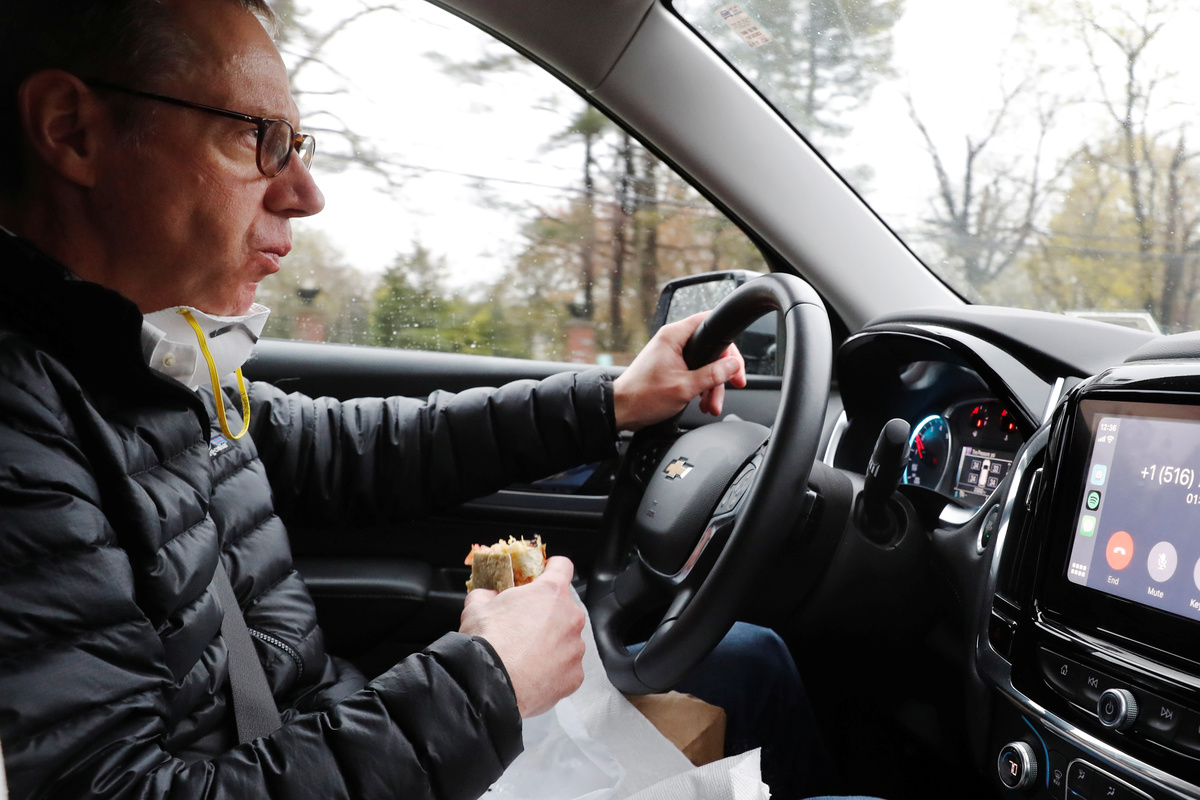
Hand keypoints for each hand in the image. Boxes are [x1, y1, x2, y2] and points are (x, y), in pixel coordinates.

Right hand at [459, 556, 584, 717]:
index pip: (563, 566)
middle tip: (524, 625)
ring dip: (552, 643)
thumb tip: (488, 596)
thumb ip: (488, 594)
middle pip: (564, 608)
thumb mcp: (477, 606)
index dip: (552, 568)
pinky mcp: (574, 676)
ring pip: (567, 639)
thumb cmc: (487, 642)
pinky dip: (554, 670)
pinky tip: (534, 673)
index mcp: (551, 592)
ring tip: (527, 655)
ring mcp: (575, 648)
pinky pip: (567, 668)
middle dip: (547, 614)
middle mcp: (570, 618)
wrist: (490, 684)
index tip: (546, 573)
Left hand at [613, 312, 747, 430]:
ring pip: (704, 363)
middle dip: (722, 371)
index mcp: (674, 336)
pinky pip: (694, 372)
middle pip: (711, 347)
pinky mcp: (671, 367)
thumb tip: (732, 366)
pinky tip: (704, 402)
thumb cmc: (643, 396)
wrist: (621, 410)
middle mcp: (673, 340)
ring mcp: (672, 354)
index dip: (727, 341)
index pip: (709, 322)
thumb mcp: (684, 387)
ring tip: (712, 404)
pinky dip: (701, 387)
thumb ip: (712, 375)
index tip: (736, 363)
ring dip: (712, 385)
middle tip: (734, 384)